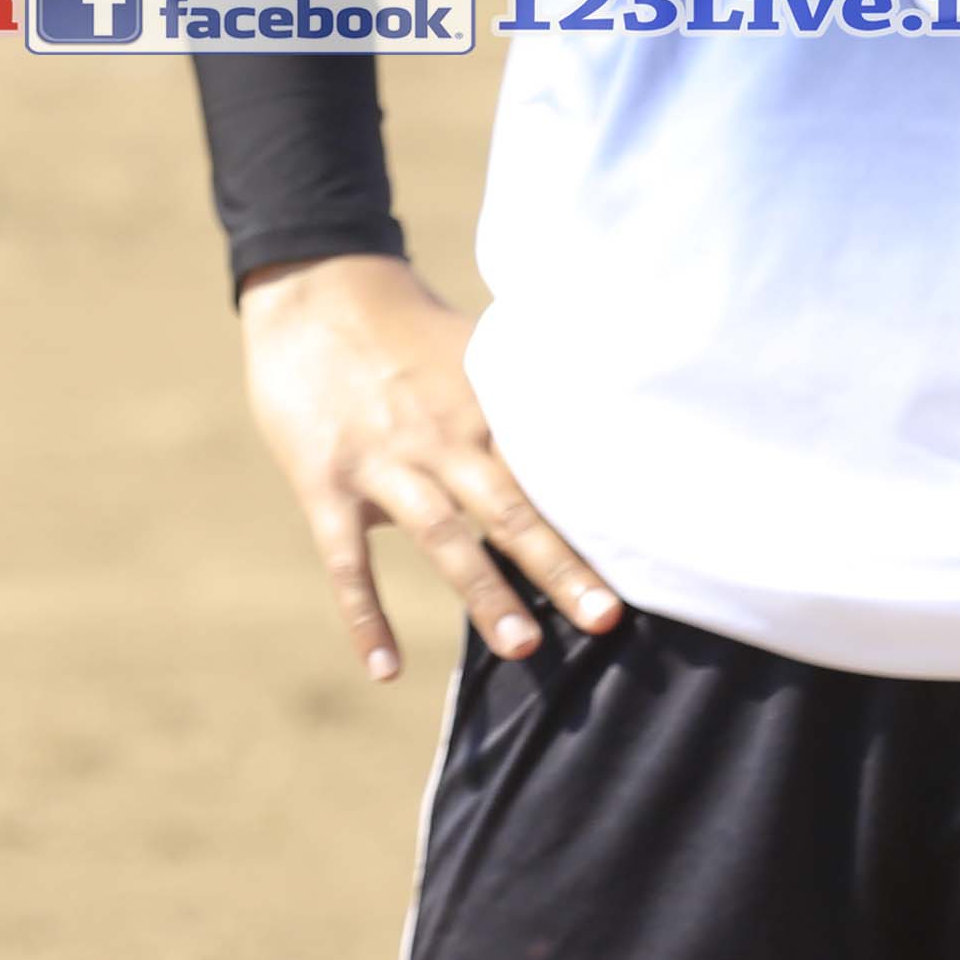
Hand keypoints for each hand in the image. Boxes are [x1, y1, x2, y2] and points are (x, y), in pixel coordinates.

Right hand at [236, 251, 616, 683]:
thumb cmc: (405, 328)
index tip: (646, 559)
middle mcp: (441, 437)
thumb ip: (524, 400)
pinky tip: (385, 671)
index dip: (594, 514)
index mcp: (483, 408)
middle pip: (508, 507)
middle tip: (606, 618)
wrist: (313, 288)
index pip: (549, 469)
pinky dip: (364, 616)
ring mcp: (381, 462)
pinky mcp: (324, 481)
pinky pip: (346, 561)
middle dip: (558, 564)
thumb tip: (597, 436)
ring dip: (481, 591)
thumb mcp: (476, 351)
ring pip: (440, 535)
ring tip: (522, 648)